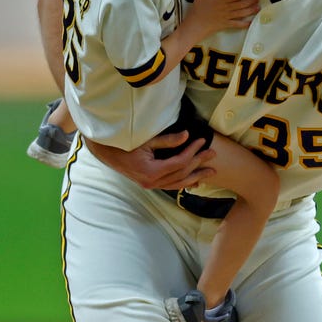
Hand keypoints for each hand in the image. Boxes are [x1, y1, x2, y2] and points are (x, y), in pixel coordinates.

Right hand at [85, 132, 215, 189]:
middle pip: (182, 174)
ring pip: (179, 183)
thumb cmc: (126, 144)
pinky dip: (184, 184)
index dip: (193, 152)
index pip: (179, 162)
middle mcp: (152, 182)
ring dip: (196, 177)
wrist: (108, 154)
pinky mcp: (151, 185)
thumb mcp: (146, 140)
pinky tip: (196, 182)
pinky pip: (171, 186)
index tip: (202, 141)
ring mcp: (151, 186)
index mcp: (151, 171)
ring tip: (211, 172)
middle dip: (199, 163)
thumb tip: (187, 135)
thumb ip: (167, 140)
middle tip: (213, 154)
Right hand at [185, 0, 259, 37]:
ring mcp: (226, 17)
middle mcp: (225, 8)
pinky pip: (237, 24)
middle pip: (240, 4)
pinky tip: (251, 22)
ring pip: (241, 13)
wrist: (195, 25)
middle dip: (250, 1)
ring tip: (258, 8)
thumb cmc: (196, 11)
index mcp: (220, 0)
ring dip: (250, 10)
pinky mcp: (225, 25)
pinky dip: (244, 24)